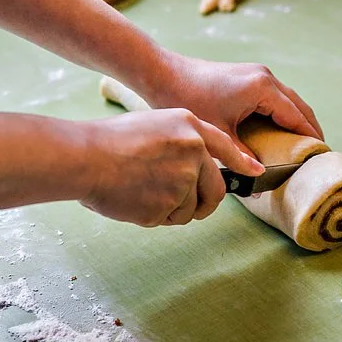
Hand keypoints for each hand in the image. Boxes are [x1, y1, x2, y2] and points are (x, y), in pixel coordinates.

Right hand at [76, 109, 264, 226]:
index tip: (256, 173)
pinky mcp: (169, 205)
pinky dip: (154, 215)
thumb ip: (182, 143)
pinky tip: (134, 200)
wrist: (86, 158)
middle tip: (188, 205)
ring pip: (190, 208)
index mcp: (189, 127)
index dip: (242, 163)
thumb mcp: (154, 123)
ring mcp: (183, 181)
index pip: (226, 148)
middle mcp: (193, 153)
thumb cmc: (109, 141)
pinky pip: (169, 218)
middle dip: (204, 202)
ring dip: (172, 208)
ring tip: (141, 192)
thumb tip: (197, 169)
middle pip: (215, 189)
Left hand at [139, 54, 322, 146]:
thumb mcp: (218, 133)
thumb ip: (241, 156)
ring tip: (301, 144)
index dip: (310, 137)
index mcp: (262, 88)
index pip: (297, 116)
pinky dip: (281, 112)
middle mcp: (265, 77)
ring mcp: (257, 73)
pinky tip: (278, 130)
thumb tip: (260, 179)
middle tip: (316, 154)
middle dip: (309, 129)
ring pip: (287, 99)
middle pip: (298, 106)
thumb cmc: (186, 99)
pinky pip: (274, 96)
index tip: (321, 156)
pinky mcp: (247, 75)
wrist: (163, 74)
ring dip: (296, 120)